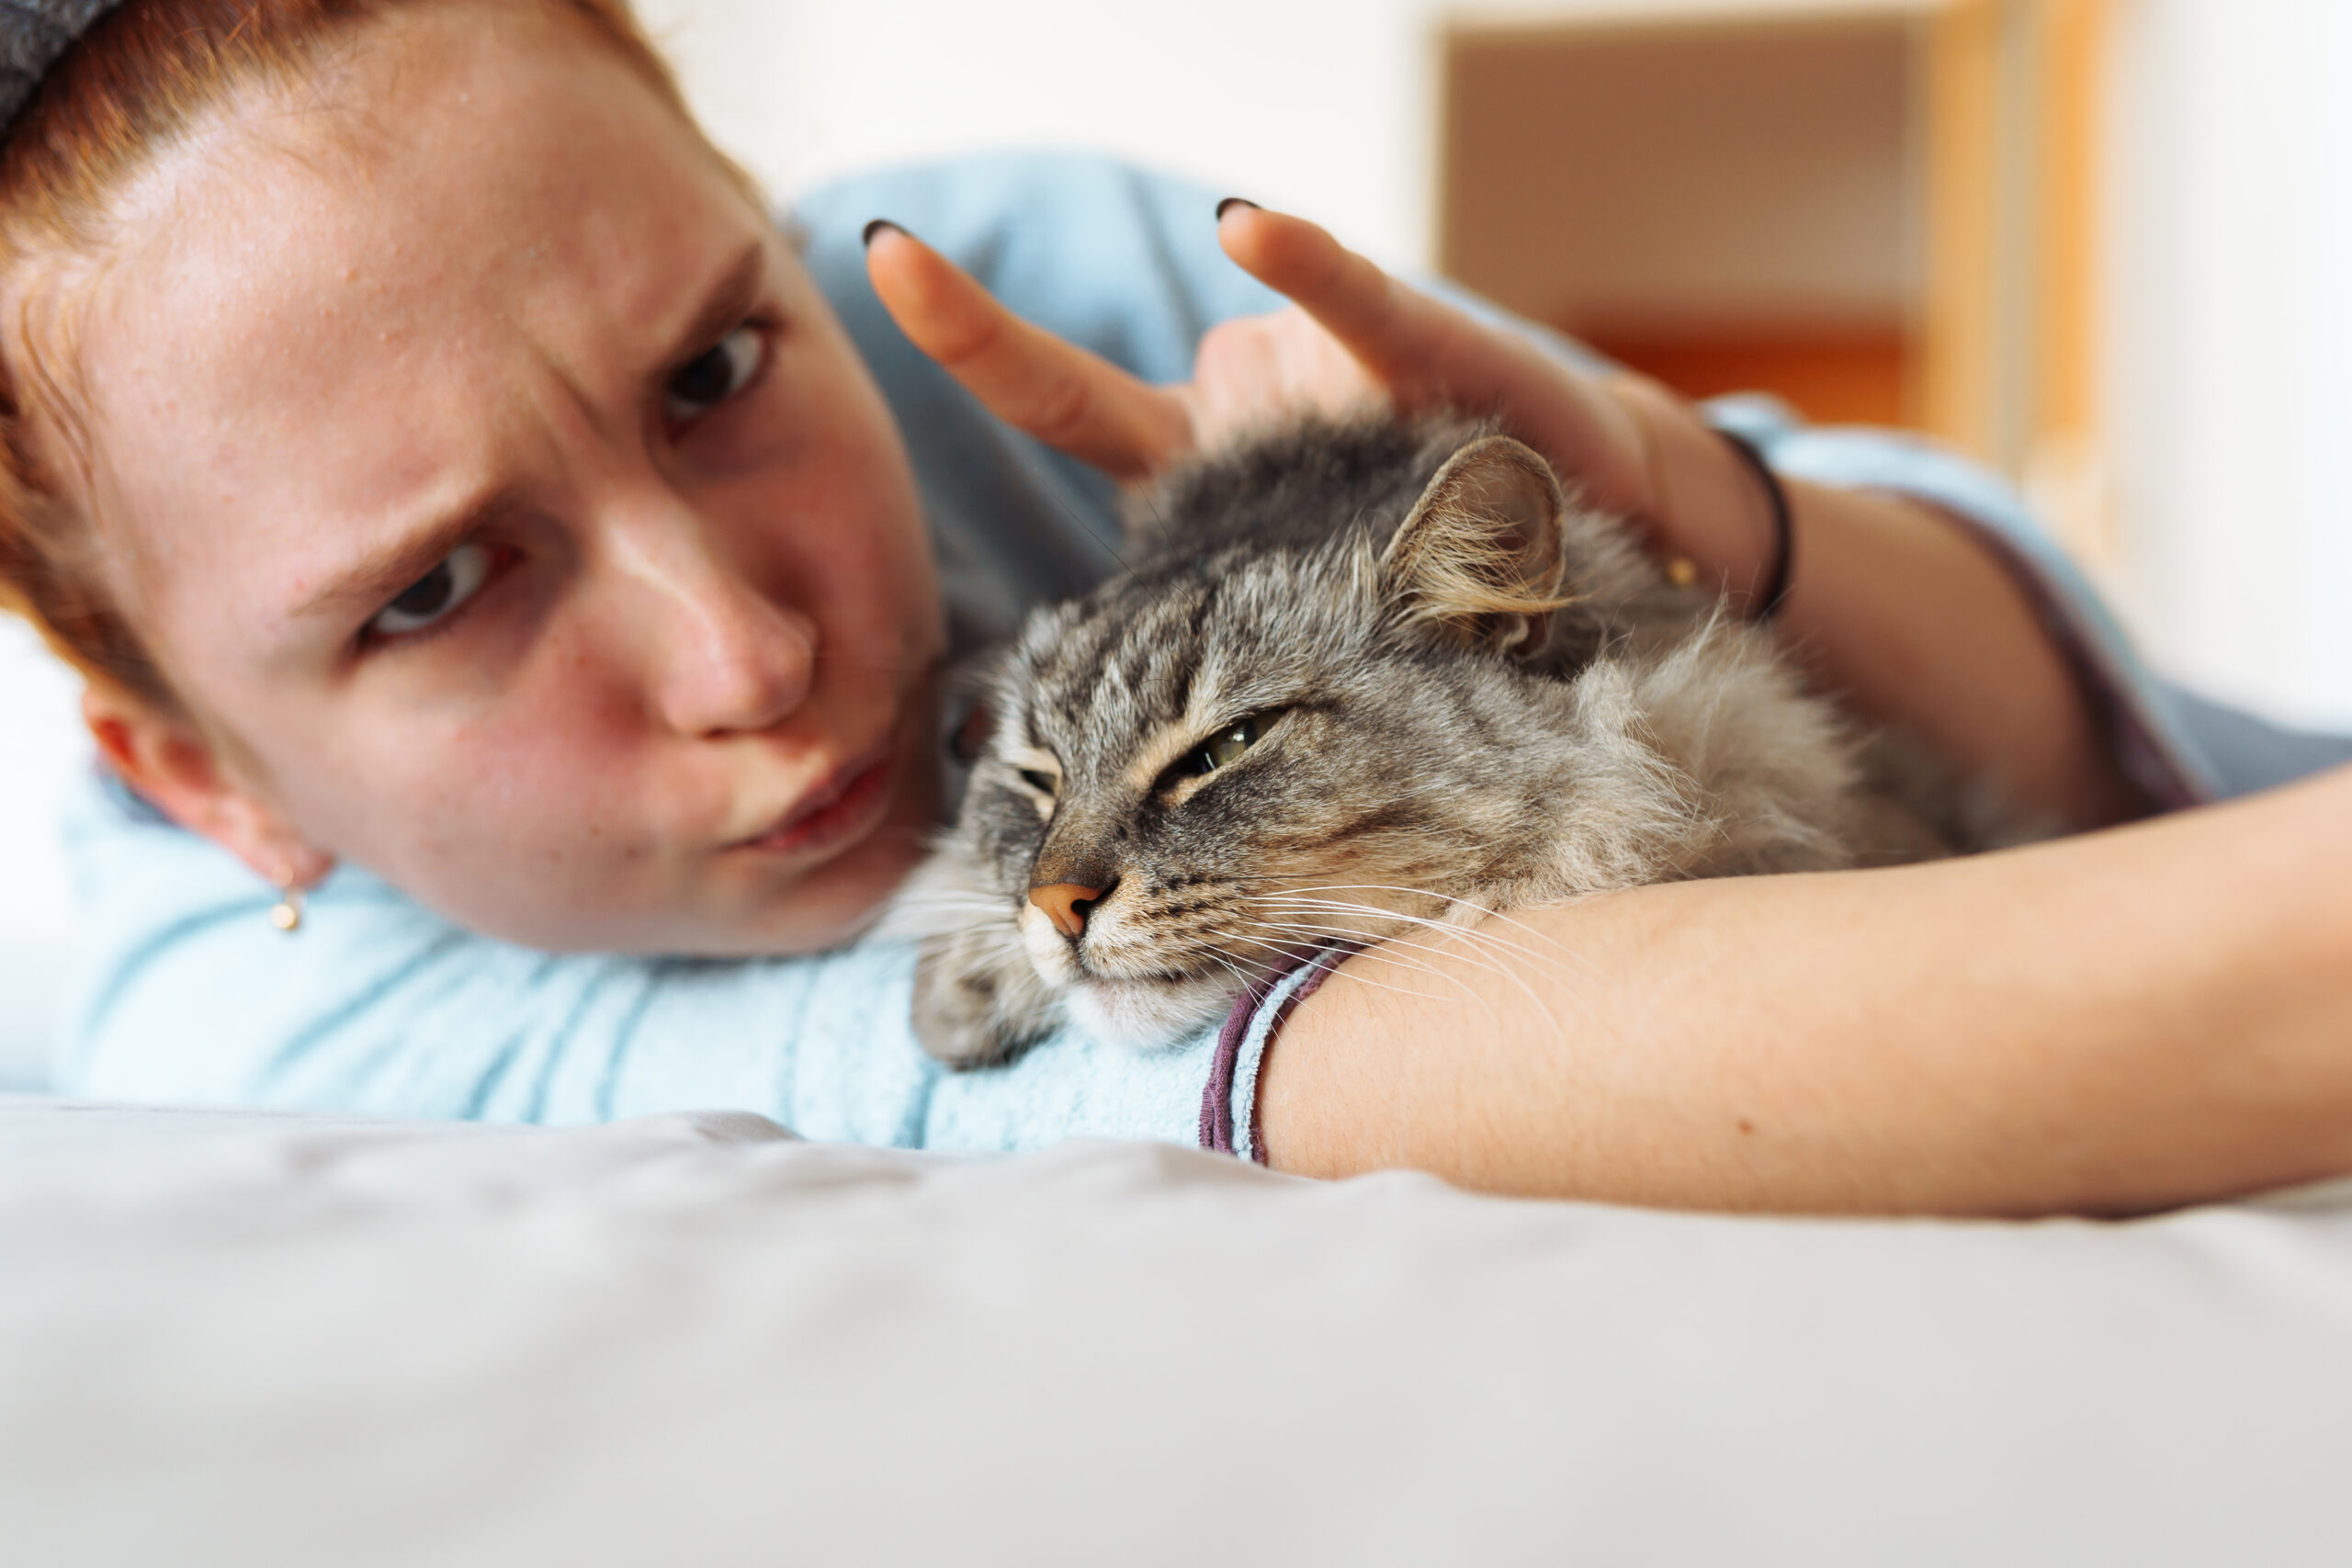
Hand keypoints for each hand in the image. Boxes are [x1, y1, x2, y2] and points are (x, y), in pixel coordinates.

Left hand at [861, 206, 1779, 590]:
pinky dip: (1299, 269)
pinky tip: (1243, 231)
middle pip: (1191, 395)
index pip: (1058, 393)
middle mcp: (1241, 404)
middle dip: (1259, 481)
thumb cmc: (1425, 608)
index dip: (969, 329)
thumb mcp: (1291, 646)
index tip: (878, 250)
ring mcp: (1322, 373)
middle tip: (1353, 555)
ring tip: (1424, 512)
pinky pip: (1341, 299)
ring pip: (1268, 364)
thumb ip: (1199, 644)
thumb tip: (1087, 700)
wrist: (1589, 557)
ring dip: (1336, 451)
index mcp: (1196, 472)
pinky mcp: (1415, 352)